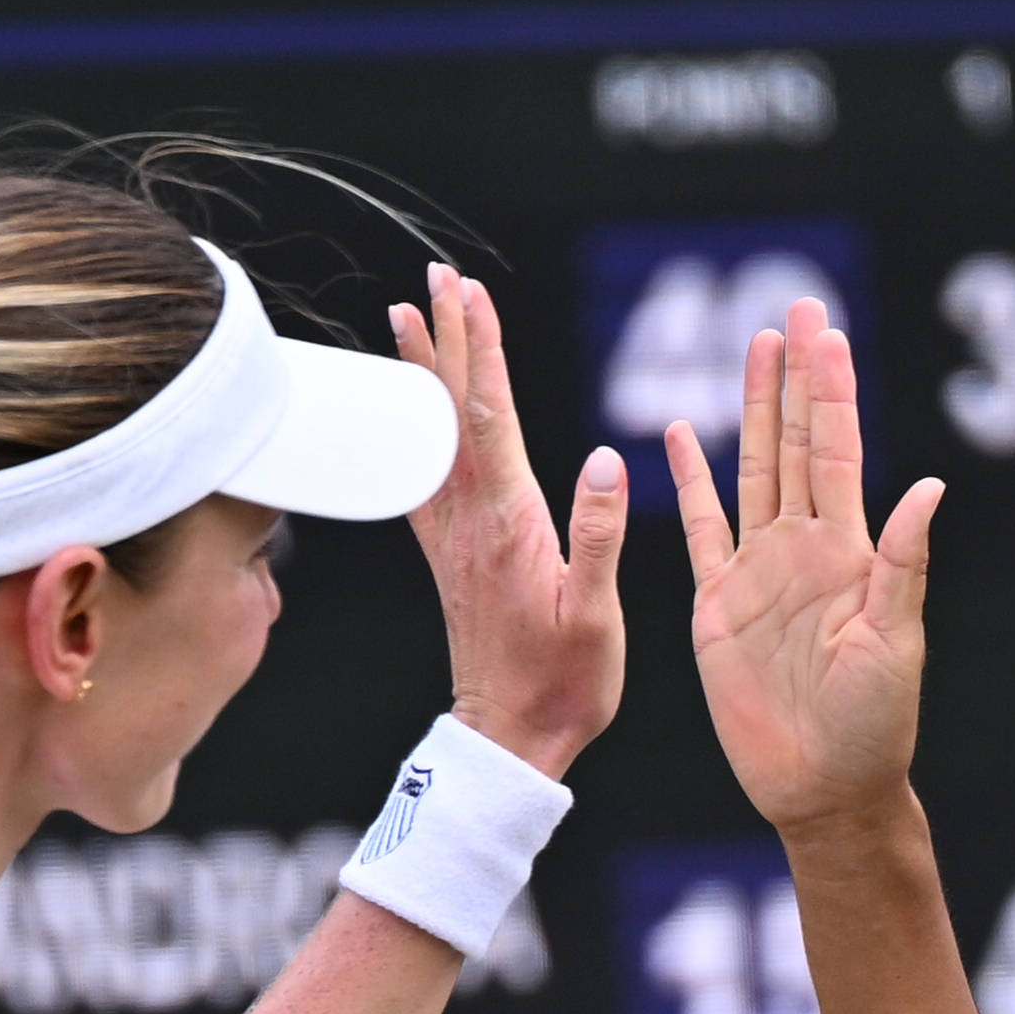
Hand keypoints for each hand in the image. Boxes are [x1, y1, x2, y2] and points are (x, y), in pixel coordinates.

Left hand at [389, 264, 625, 780]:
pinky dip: (416, 424)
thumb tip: (608, 460)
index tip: (473, 293)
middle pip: (453, 408)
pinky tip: (410, 406)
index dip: (482, 349)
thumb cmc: (564, 683)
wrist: (511, 736)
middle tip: (436, 277)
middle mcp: (471, 519)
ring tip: (406, 315)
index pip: (492, 417)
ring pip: (433, 432)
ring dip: (424, 370)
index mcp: (510, 522)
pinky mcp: (449, 554)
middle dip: (446, 337)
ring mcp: (453, 535)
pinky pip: (424, 472)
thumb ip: (598, 536)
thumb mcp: (596, 615)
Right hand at [669, 297, 946, 837]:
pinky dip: (690, 483)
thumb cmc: (874, 726)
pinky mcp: (718, 605)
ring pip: (751, 471)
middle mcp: (804, 550)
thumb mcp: (896, 643)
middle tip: (794, 310)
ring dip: (750, 411)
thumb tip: (930, 487)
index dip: (830, 390)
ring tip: (754, 348)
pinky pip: (701, 530)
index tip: (827, 331)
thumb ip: (904, 564)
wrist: (823, 788)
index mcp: (850, 552)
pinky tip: (682, 436)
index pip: (837, 451)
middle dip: (795, 376)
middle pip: (794, 443)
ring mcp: (759, 573)